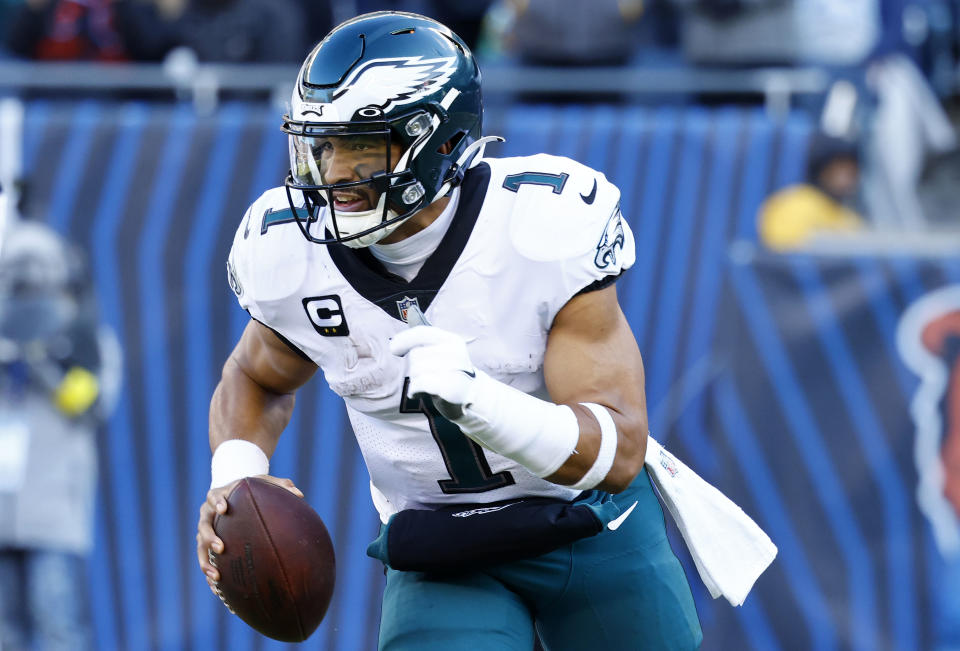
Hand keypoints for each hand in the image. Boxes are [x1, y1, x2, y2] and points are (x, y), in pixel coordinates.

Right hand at [195, 475, 302, 596]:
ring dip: (206, 562)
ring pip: (201, 547)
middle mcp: (207, 514)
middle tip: (221, 548)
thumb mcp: (263, 482)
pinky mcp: (206, 545)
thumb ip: (280, 485)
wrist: (233, 496)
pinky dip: (211, 574)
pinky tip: (218, 590)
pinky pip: (206, 561)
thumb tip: (300, 494)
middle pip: (203, 526)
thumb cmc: (251, 489)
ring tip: (216, 576)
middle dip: (210, 538)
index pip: (213, 497)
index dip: (216, 502)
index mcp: (218, 496)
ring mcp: (205, 530)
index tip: (223, 509)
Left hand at [389, 326, 476, 417]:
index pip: (422, 332)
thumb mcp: (444, 351)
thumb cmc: (452, 374)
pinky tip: (419, 394)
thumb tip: (405, 322)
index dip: (404, 339)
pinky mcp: (449, 386)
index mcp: (452, 340)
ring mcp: (453, 369)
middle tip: (425, 376)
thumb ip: (426, 339)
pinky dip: (414, 390)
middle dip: (414, 367)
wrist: (473, 398)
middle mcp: (454, 352)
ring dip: (415, 381)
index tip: (394, 349)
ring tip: (426, 386)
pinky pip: (419, 383)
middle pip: (416, 354)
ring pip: (416, 370)